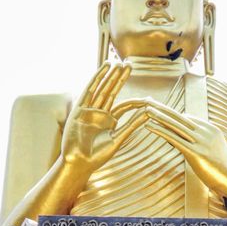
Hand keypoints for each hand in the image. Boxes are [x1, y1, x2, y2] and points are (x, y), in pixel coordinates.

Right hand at [59, 62, 148, 177]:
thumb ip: (131, 125)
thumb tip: (147, 114)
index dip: (134, 100)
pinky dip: (97, 78)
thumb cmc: (97, 156)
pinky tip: (105, 68)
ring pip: (102, 88)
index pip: (124, 106)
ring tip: (118, 63)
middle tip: (129, 64)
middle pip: (112, 91)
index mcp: (109, 122)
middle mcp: (100, 114)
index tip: (147, 97)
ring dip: (110, 75)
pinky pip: (90, 89)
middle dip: (120, 78)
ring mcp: (90, 110)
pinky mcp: (80, 108)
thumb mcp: (118, 139)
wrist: (79, 162)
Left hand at [115, 99, 226, 207]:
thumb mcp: (211, 150)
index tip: (158, 110)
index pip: (188, 119)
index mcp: (211, 129)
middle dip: (163, 108)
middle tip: (149, 100)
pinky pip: (174, 139)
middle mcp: (206, 132)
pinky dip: (161, 131)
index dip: (172, 116)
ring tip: (146, 110)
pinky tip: (149, 126)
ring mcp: (201, 142)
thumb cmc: (220, 169)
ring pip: (176, 125)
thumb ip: (198, 141)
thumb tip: (178, 137)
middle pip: (180, 117)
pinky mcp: (195, 153)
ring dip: (159, 117)